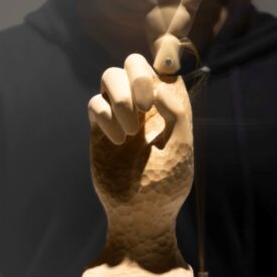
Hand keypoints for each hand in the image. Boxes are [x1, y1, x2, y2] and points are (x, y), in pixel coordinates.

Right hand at [87, 54, 193, 270]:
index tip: (168, 68)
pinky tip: (118, 142)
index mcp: (169, 107)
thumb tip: (159, 85)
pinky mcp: (99, 129)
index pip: (165, 69)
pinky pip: (95, 103)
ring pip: (109, 76)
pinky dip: (106, 116)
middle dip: (138, 74)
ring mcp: (120, 116)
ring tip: (131, 131)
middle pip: (133, 62)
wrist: (139, 217)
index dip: (165, 60)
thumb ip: (177, 114)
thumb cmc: (166, 187)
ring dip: (120, 96)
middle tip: (146, 104)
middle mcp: (144, 106)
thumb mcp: (181, 150)